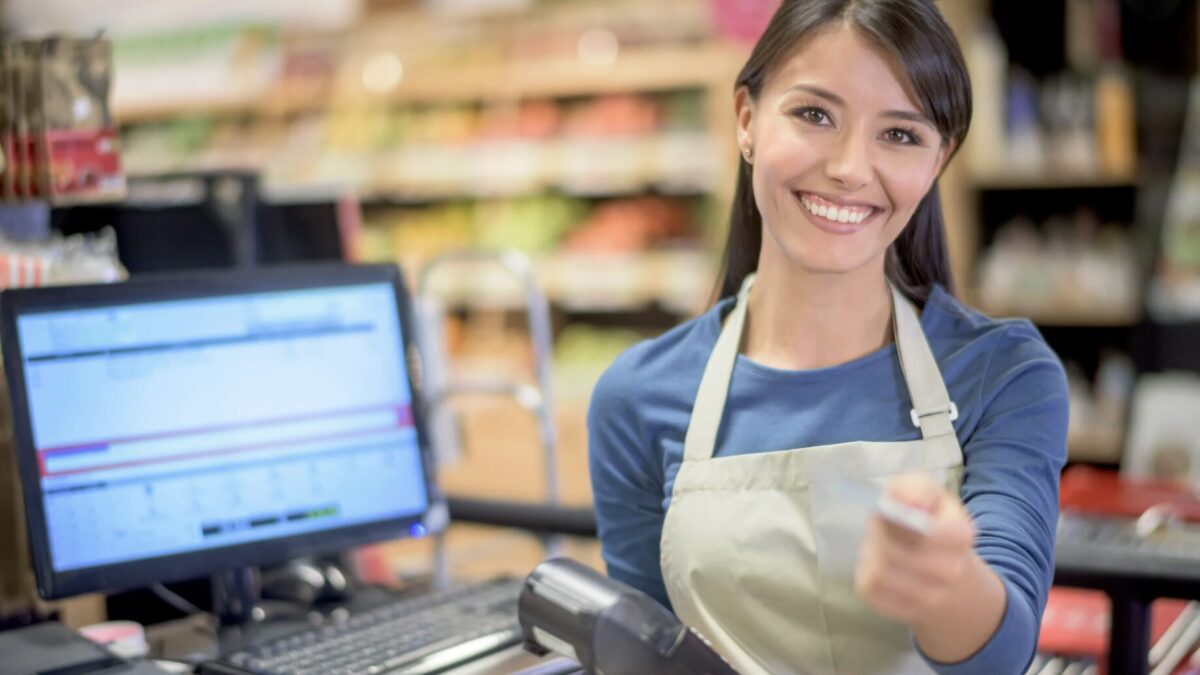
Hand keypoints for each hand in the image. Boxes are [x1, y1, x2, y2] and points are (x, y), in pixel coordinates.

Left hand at [854, 473, 976, 627]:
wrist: (946, 574)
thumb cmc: (929, 522)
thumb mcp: (927, 494)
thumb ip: (916, 489)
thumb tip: (908, 502)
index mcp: (962, 534)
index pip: (925, 530)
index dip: (901, 517)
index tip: (897, 509)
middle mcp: (952, 571)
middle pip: (895, 551)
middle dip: (881, 534)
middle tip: (882, 525)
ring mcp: (930, 597)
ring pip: (881, 570)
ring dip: (872, 551)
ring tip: (881, 543)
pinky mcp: (903, 610)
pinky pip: (871, 589)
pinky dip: (866, 571)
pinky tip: (878, 563)